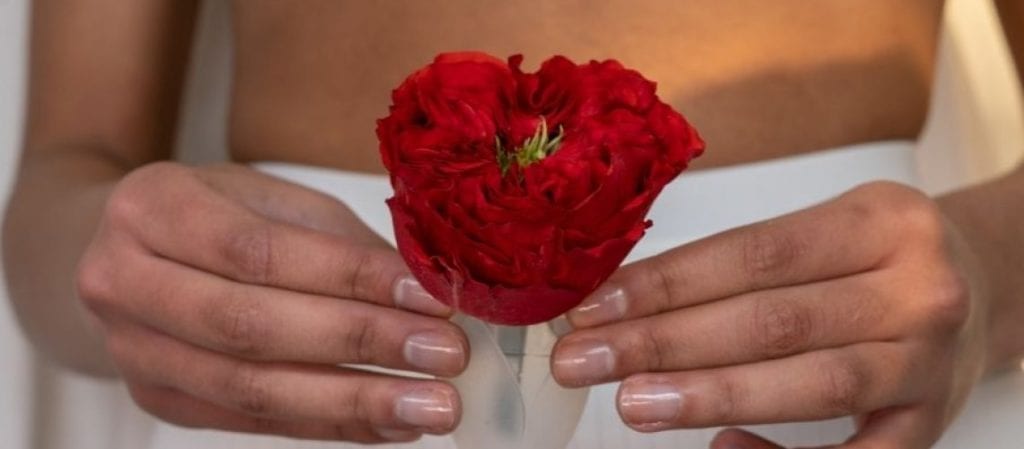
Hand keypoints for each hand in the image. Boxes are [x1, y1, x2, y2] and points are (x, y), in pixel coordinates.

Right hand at [76, 162, 466, 442]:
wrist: (133, 254)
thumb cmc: (219, 215)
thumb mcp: (276, 201)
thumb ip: (342, 245)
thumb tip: (429, 292)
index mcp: (152, 207)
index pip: (261, 252)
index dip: (351, 278)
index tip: (429, 297)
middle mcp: (124, 281)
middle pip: (253, 326)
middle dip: (362, 342)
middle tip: (444, 355)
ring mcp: (136, 351)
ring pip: (252, 389)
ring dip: (355, 401)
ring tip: (430, 406)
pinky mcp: (160, 400)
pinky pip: (254, 422)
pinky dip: (331, 425)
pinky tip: (390, 424)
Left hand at [552, 181, 988, 448]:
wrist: (983, 286)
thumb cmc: (880, 255)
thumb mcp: (828, 228)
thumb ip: (743, 261)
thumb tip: (625, 299)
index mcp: (879, 221)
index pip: (752, 254)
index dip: (665, 284)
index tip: (592, 306)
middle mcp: (915, 289)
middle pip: (770, 321)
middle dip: (664, 343)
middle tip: (584, 359)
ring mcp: (926, 363)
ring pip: (809, 385)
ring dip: (708, 396)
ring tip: (631, 403)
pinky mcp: (927, 423)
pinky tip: (720, 446)